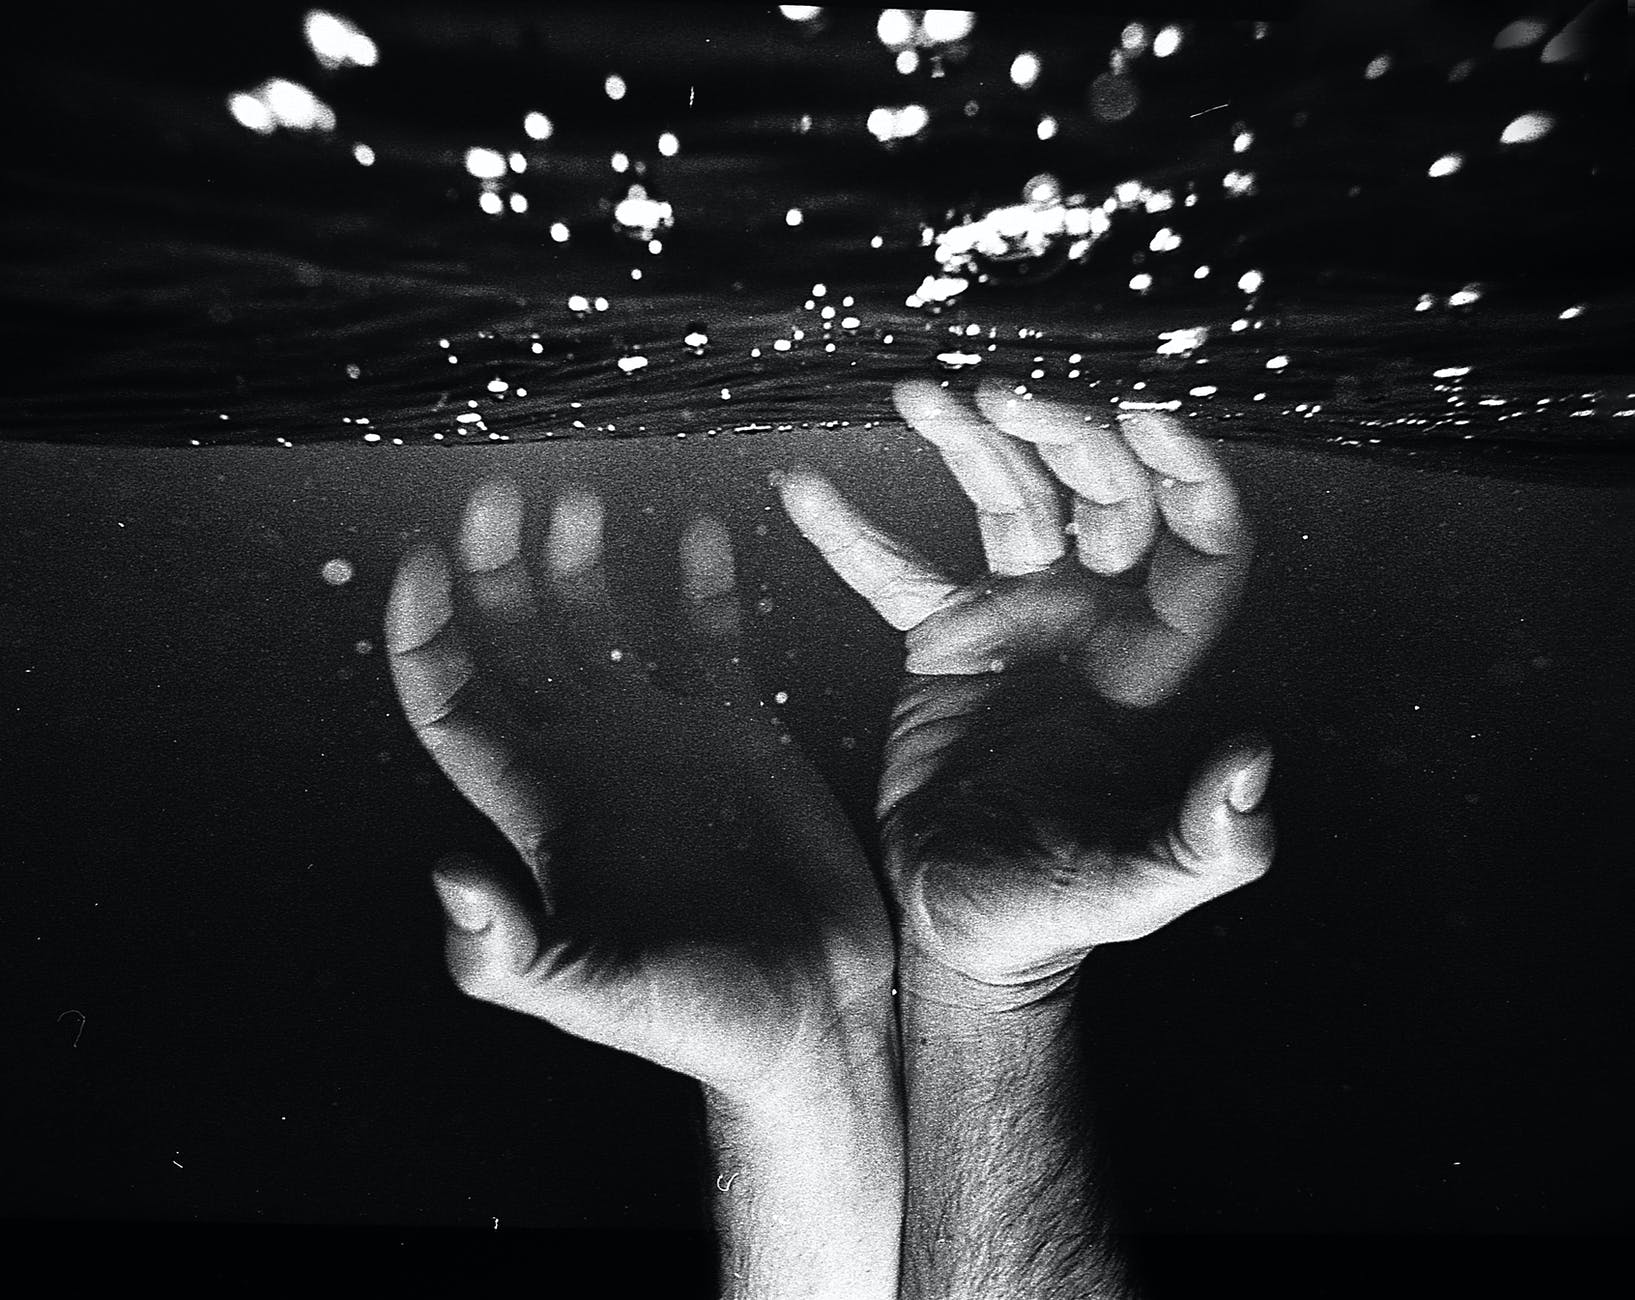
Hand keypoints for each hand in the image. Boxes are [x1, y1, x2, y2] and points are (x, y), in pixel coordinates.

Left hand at [385, 479, 895, 1099]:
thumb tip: (446, 876)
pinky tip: (698, 534)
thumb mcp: (594, 995)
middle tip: (496, 496)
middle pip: (516, 638)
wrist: (809, 1016)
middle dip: (495, 568)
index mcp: (539, 806)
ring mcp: (663, 735)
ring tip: (578, 501)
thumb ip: (514, 952)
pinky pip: (708, 634)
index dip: (425, 631)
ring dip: (582, 559)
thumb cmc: (697, 1018)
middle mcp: (589, 755)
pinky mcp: (738, 727)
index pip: (452, 699)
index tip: (422, 560)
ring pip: (602, 621)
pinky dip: (700, 582)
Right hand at [779, 379, 1274, 1006]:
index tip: (1142, 417)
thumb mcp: (1138, 887)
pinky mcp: (944, 643)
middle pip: (1101, 498)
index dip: (1184, 472)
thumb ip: (1204, 841)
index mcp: (1148, 667)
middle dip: (1066, 438)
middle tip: (1007, 396)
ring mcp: (1016, 627)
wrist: (961, 926)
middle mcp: (1090, 628)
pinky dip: (853, 536)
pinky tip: (805, 493)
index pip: (1196, 542)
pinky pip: (898, 573)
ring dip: (973, 447)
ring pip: (1010, 506)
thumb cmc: (1057, 913)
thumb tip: (1255, 764)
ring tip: (922, 395)